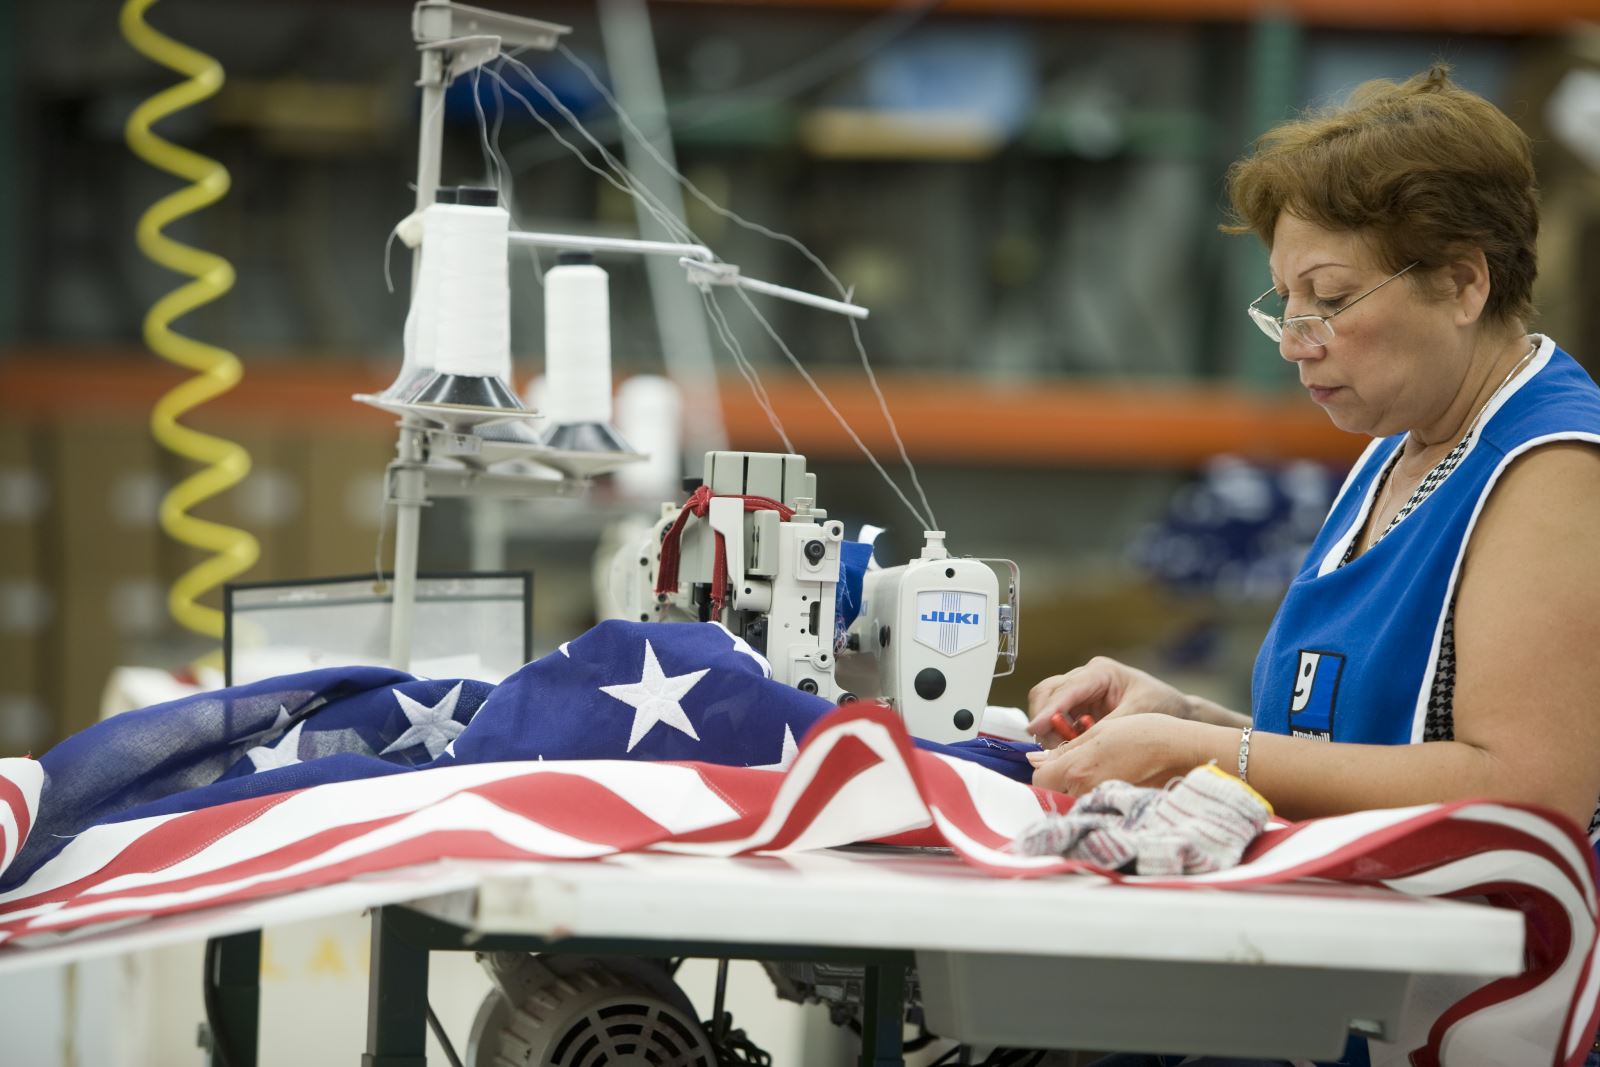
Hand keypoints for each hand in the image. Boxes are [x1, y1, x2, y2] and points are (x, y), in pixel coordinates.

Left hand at [1025, 715, 1203, 796]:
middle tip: (1074, 766)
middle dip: (1056, 782)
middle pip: (1052, 794)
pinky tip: (1106, 782)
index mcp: (1077, 769)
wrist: (1181, 752)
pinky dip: (1092, 797)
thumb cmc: (1144, 734)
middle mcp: (1085, 791)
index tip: (1053, 761)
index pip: (1039, 778)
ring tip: (1095, 772)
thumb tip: (1036, 760)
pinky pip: (1092, 807)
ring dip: (1073, 790)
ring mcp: (1101, 804)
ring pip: (1070, 802)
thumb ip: (1065, 749)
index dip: (1043, 768)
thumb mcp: (1100, 732)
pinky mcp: (1116, 810)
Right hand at [1026, 656, 1189, 747]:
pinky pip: (1057, 719)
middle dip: (1043, 718)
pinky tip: (1071, 745)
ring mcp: (1080, 691)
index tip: (1035, 729)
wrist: (1177, 712)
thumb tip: (1079, 743)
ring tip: (1063, 749)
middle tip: (1050, 746)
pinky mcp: (1079, 707)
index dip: (1049, 710)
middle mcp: (1086, 677)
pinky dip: (1057, 733)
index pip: (1066, 689)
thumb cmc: (1163, 706)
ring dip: (1048, 728)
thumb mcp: (1139, 715)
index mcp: (1101, 672)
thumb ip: (1107, 727)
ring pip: (1046, 703)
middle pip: (1047, 692)